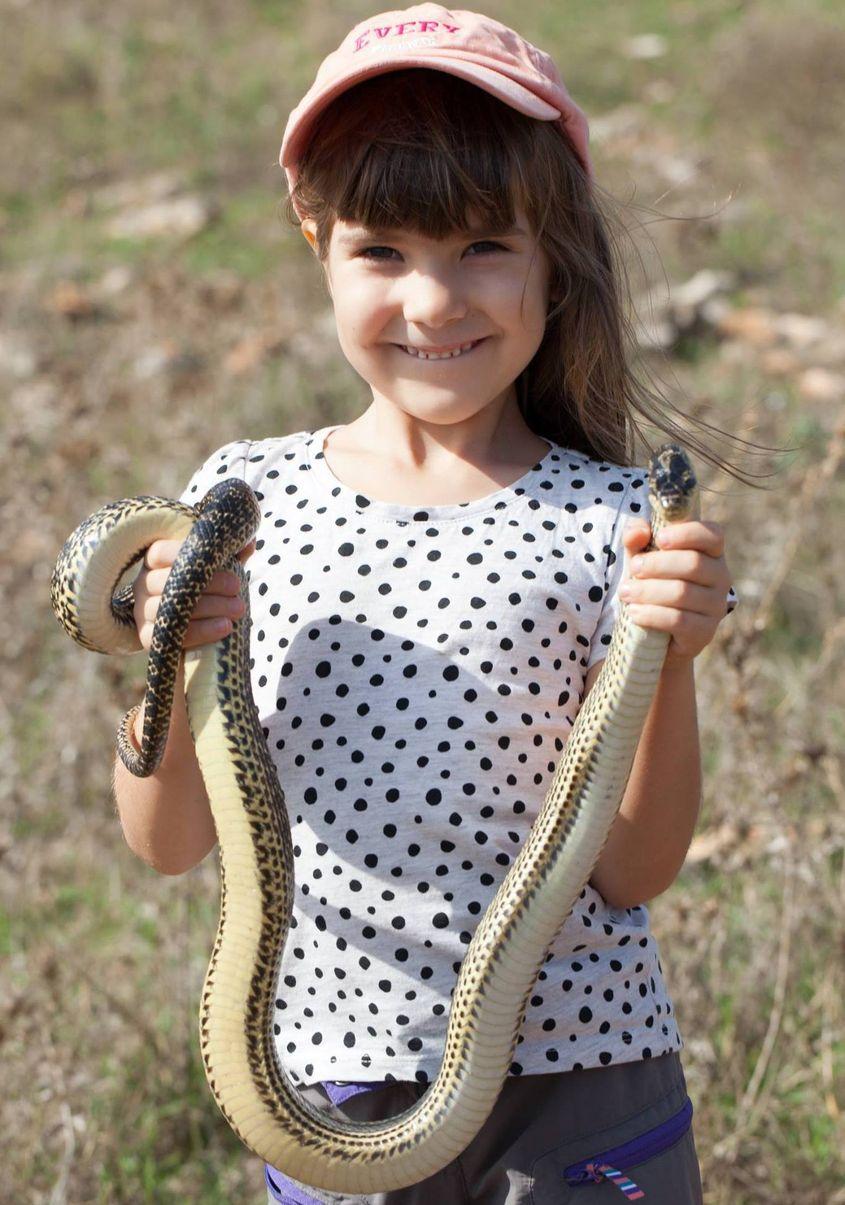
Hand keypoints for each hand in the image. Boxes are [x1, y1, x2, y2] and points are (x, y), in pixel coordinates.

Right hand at [132, 537, 255, 652]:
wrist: (200, 629)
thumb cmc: (210, 591)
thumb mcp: (220, 570)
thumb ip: (232, 555)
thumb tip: (250, 541)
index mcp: (155, 562)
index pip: (160, 553)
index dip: (183, 554)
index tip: (216, 559)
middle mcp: (144, 585)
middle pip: (168, 581)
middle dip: (208, 584)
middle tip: (237, 588)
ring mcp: (142, 612)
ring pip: (170, 609)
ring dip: (210, 608)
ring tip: (238, 609)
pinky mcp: (147, 637)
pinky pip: (169, 636)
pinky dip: (200, 632)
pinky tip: (225, 627)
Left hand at [617, 519, 731, 668]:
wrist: (658, 636)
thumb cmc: (653, 585)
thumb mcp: (641, 557)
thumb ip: (636, 539)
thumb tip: (636, 532)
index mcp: (710, 553)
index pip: (712, 535)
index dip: (687, 534)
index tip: (659, 538)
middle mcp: (720, 578)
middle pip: (693, 563)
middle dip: (657, 564)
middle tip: (633, 568)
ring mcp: (715, 606)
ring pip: (682, 593)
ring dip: (648, 591)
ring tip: (626, 592)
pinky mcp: (704, 632)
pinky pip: (678, 620)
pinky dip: (651, 614)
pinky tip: (634, 612)